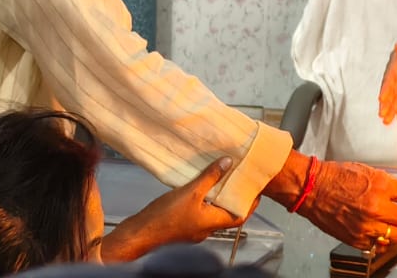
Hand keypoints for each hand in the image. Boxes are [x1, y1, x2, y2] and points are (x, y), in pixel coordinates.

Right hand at [100, 157, 248, 262]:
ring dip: (219, 198)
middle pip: (228, 214)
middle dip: (235, 198)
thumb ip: (210, 177)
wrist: (139, 233)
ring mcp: (194, 230)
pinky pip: (201, 213)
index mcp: (212, 223)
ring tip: (222, 179)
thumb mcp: (190, 192)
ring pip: (213, 213)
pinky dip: (205, 202)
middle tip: (240, 180)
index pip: (240, 216)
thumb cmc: (165, 216)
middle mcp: (206, 229)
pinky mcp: (184, 228)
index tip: (257, 189)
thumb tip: (228, 162)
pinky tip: (201, 189)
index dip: (251, 203)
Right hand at [300, 160, 396, 249]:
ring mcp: (366, 226)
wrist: (313, 189)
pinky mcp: (356, 238)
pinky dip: (384, 240)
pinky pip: (378, 244)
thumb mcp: (367, 171)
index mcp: (380, 186)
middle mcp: (375, 207)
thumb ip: (386, 183)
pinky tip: (386, 235)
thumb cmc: (335, 177)